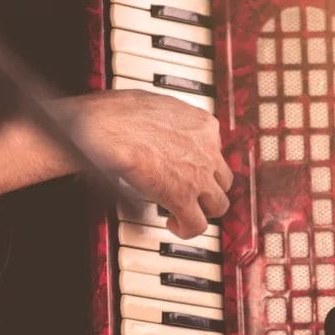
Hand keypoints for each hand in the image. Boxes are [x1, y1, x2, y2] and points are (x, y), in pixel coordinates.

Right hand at [79, 89, 232, 238]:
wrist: (111, 126)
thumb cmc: (121, 112)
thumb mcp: (157, 105)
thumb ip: (166, 120)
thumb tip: (153, 127)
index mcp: (204, 125)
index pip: (216, 149)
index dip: (201, 162)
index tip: (187, 167)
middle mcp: (208, 150)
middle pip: (223, 180)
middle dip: (208, 189)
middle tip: (191, 193)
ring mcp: (199, 175)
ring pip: (219, 205)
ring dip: (203, 210)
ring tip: (185, 213)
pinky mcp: (182, 196)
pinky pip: (196, 224)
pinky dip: (186, 229)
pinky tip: (173, 224)